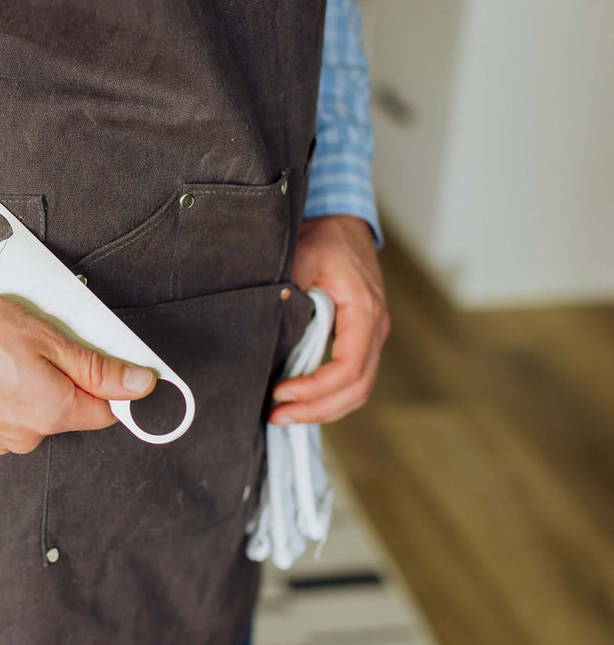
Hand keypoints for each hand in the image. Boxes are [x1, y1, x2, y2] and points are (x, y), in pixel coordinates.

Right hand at [0, 293, 156, 454]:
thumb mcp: (46, 335)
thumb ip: (98, 367)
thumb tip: (140, 384)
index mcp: (52, 412)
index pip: (107, 412)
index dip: (110, 386)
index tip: (105, 368)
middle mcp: (28, 437)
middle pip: (69, 412)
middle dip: (64, 382)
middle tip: (39, 348)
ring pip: (36, 416)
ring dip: (32, 391)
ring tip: (6, 359)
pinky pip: (7, 421)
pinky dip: (4, 400)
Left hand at [270, 215, 388, 424]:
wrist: (343, 227)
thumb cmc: (325, 240)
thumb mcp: (304, 255)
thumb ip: (289, 288)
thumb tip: (269, 319)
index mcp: (364, 312)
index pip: (348, 367)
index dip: (315, 388)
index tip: (280, 392)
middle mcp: (375, 330)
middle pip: (357, 389)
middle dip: (317, 409)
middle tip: (277, 417)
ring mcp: (371, 338)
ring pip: (357, 391)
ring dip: (322, 409)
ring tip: (284, 416)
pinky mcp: (360, 341)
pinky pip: (351, 380)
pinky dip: (327, 397)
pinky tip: (298, 402)